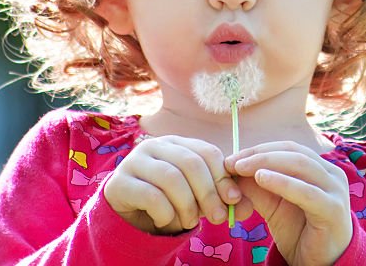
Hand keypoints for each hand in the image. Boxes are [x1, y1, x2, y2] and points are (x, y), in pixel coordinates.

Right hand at [104, 135, 248, 234]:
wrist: (129, 216)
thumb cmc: (169, 202)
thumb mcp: (197, 198)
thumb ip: (221, 199)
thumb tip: (246, 206)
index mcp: (177, 143)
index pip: (207, 152)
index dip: (223, 176)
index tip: (233, 199)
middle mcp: (155, 146)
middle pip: (191, 164)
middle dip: (209, 194)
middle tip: (218, 217)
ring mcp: (134, 161)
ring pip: (172, 179)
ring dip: (188, 206)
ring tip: (192, 222)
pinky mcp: (119, 182)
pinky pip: (152, 197)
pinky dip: (166, 214)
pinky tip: (166, 221)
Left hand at [225, 141, 352, 265]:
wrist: (320, 265)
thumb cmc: (300, 232)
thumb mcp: (273, 205)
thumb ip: (258, 187)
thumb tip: (233, 168)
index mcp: (321, 169)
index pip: (289, 148)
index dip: (260, 149)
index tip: (233, 158)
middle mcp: (332, 174)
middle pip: (294, 152)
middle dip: (260, 154)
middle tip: (233, 163)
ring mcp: (336, 190)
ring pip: (300, 165)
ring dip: (267, 163)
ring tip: (242, 168)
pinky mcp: (333, 209)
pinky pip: (306, 192)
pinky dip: (282, 182)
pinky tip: (261, 179)